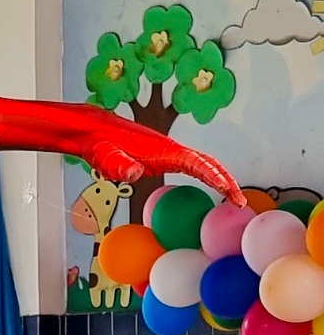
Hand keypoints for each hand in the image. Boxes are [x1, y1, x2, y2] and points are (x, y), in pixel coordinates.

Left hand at [82, 127, 243, 206]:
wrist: (93, 131)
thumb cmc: (99, 144)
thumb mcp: (105, 157)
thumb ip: (118, 165)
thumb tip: (134, 173)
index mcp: (162, 151)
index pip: (196, 163)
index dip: (214, 176)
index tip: (228, 191)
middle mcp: (171, 149)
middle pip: (207, 163)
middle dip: (226, 181)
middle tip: (240, 202)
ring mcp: (169, 152)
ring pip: (203, 163)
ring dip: (221, 178)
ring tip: (235, 199)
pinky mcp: (164, 157)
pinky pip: (193, 165)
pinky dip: (208, 175)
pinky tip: (214, 187)